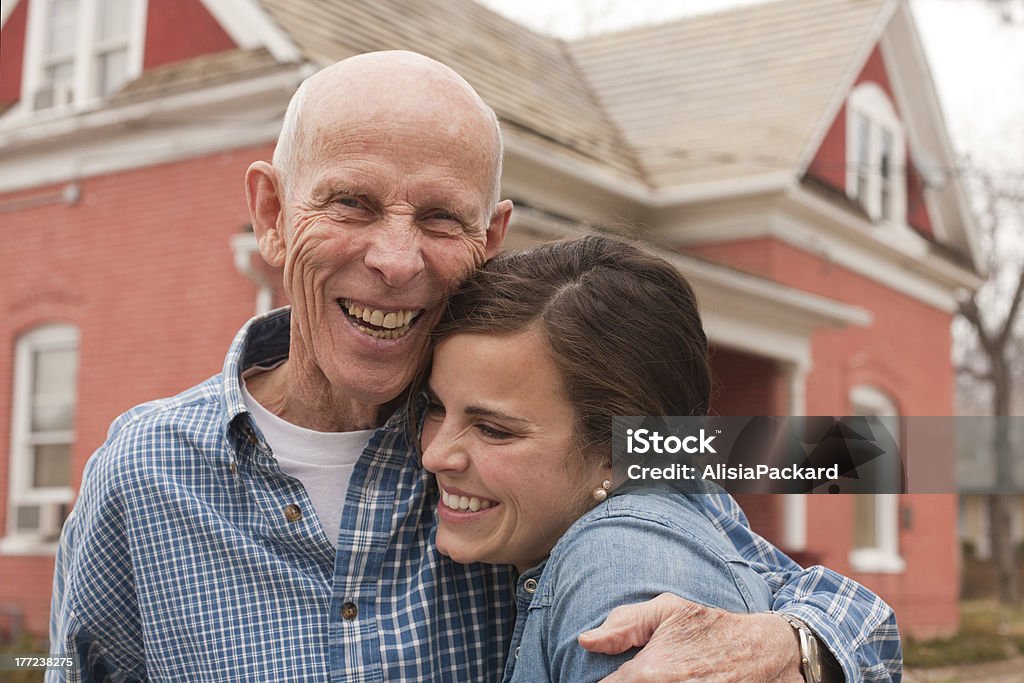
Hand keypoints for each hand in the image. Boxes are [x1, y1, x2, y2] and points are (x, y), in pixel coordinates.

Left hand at [578, 593, 802, 681]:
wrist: (762, 651)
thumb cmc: (710, 627)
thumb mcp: (668, 611)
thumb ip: (623, 624)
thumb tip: (585, 641)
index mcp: (648, 673)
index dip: (601, 681)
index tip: (601, 675)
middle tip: (634, 671)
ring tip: (657, 674)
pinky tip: (668, 680)